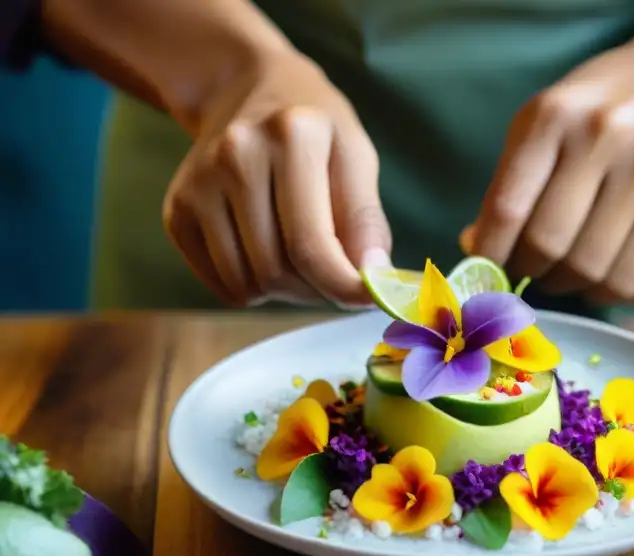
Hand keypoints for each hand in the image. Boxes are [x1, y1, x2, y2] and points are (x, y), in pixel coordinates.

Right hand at [162, 51, 390, 306]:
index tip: (367, 302)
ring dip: (284, 291)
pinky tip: (265, 250)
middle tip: (333, 274)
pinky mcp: (177, 211)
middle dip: (315, 288)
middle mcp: (236, 155)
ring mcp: (199, 183)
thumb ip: (366, 219)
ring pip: (248, 285)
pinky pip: (222, 284)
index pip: (311, 243)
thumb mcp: (355, 157)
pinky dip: (252, 286)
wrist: (247, 92)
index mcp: (292, 136)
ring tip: (299, 257)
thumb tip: (372, 281)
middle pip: (277, 270)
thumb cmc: (315, 133)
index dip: (342, 286)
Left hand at [463, 38, 633, 307]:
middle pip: (555, 248)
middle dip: (535, 274)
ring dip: (577, 289)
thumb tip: (477, 249)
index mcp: (557, 118)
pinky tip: (610, 279)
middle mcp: (610, 140)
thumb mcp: (545, 121)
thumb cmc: (602, 106)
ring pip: (602, 274)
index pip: (509, 209)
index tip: (488, 272)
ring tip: (573, 275)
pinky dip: (620, 296)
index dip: (492, 255)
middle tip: (536, 272)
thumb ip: (510, 182)